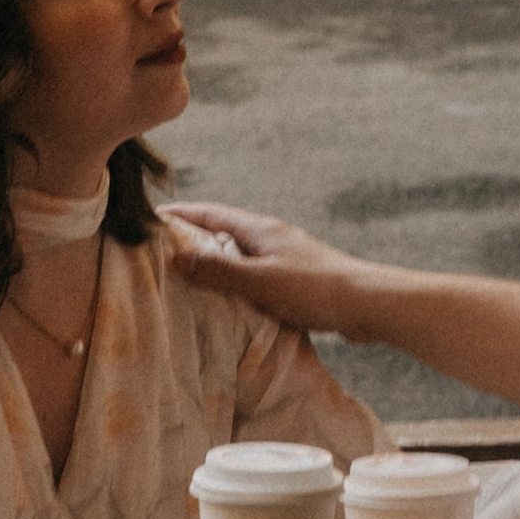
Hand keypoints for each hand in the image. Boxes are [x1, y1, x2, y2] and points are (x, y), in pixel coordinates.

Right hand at [163, 201, 368, 336]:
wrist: (368, 304)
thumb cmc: (315, 288)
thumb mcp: (259, 280)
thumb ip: (218, 270)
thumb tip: (174, 256)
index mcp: (260, 230)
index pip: (210, 213)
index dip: (180, 214)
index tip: (151, 217)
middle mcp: (271, 238)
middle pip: (223, 232)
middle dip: (192, 238)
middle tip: (160, 251)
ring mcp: (284, 258)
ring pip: (239, 255)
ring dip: (214, 262)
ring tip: (187, 279)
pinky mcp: (296, 280)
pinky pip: (254, 276)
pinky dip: (235, 283)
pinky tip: (228, 302)